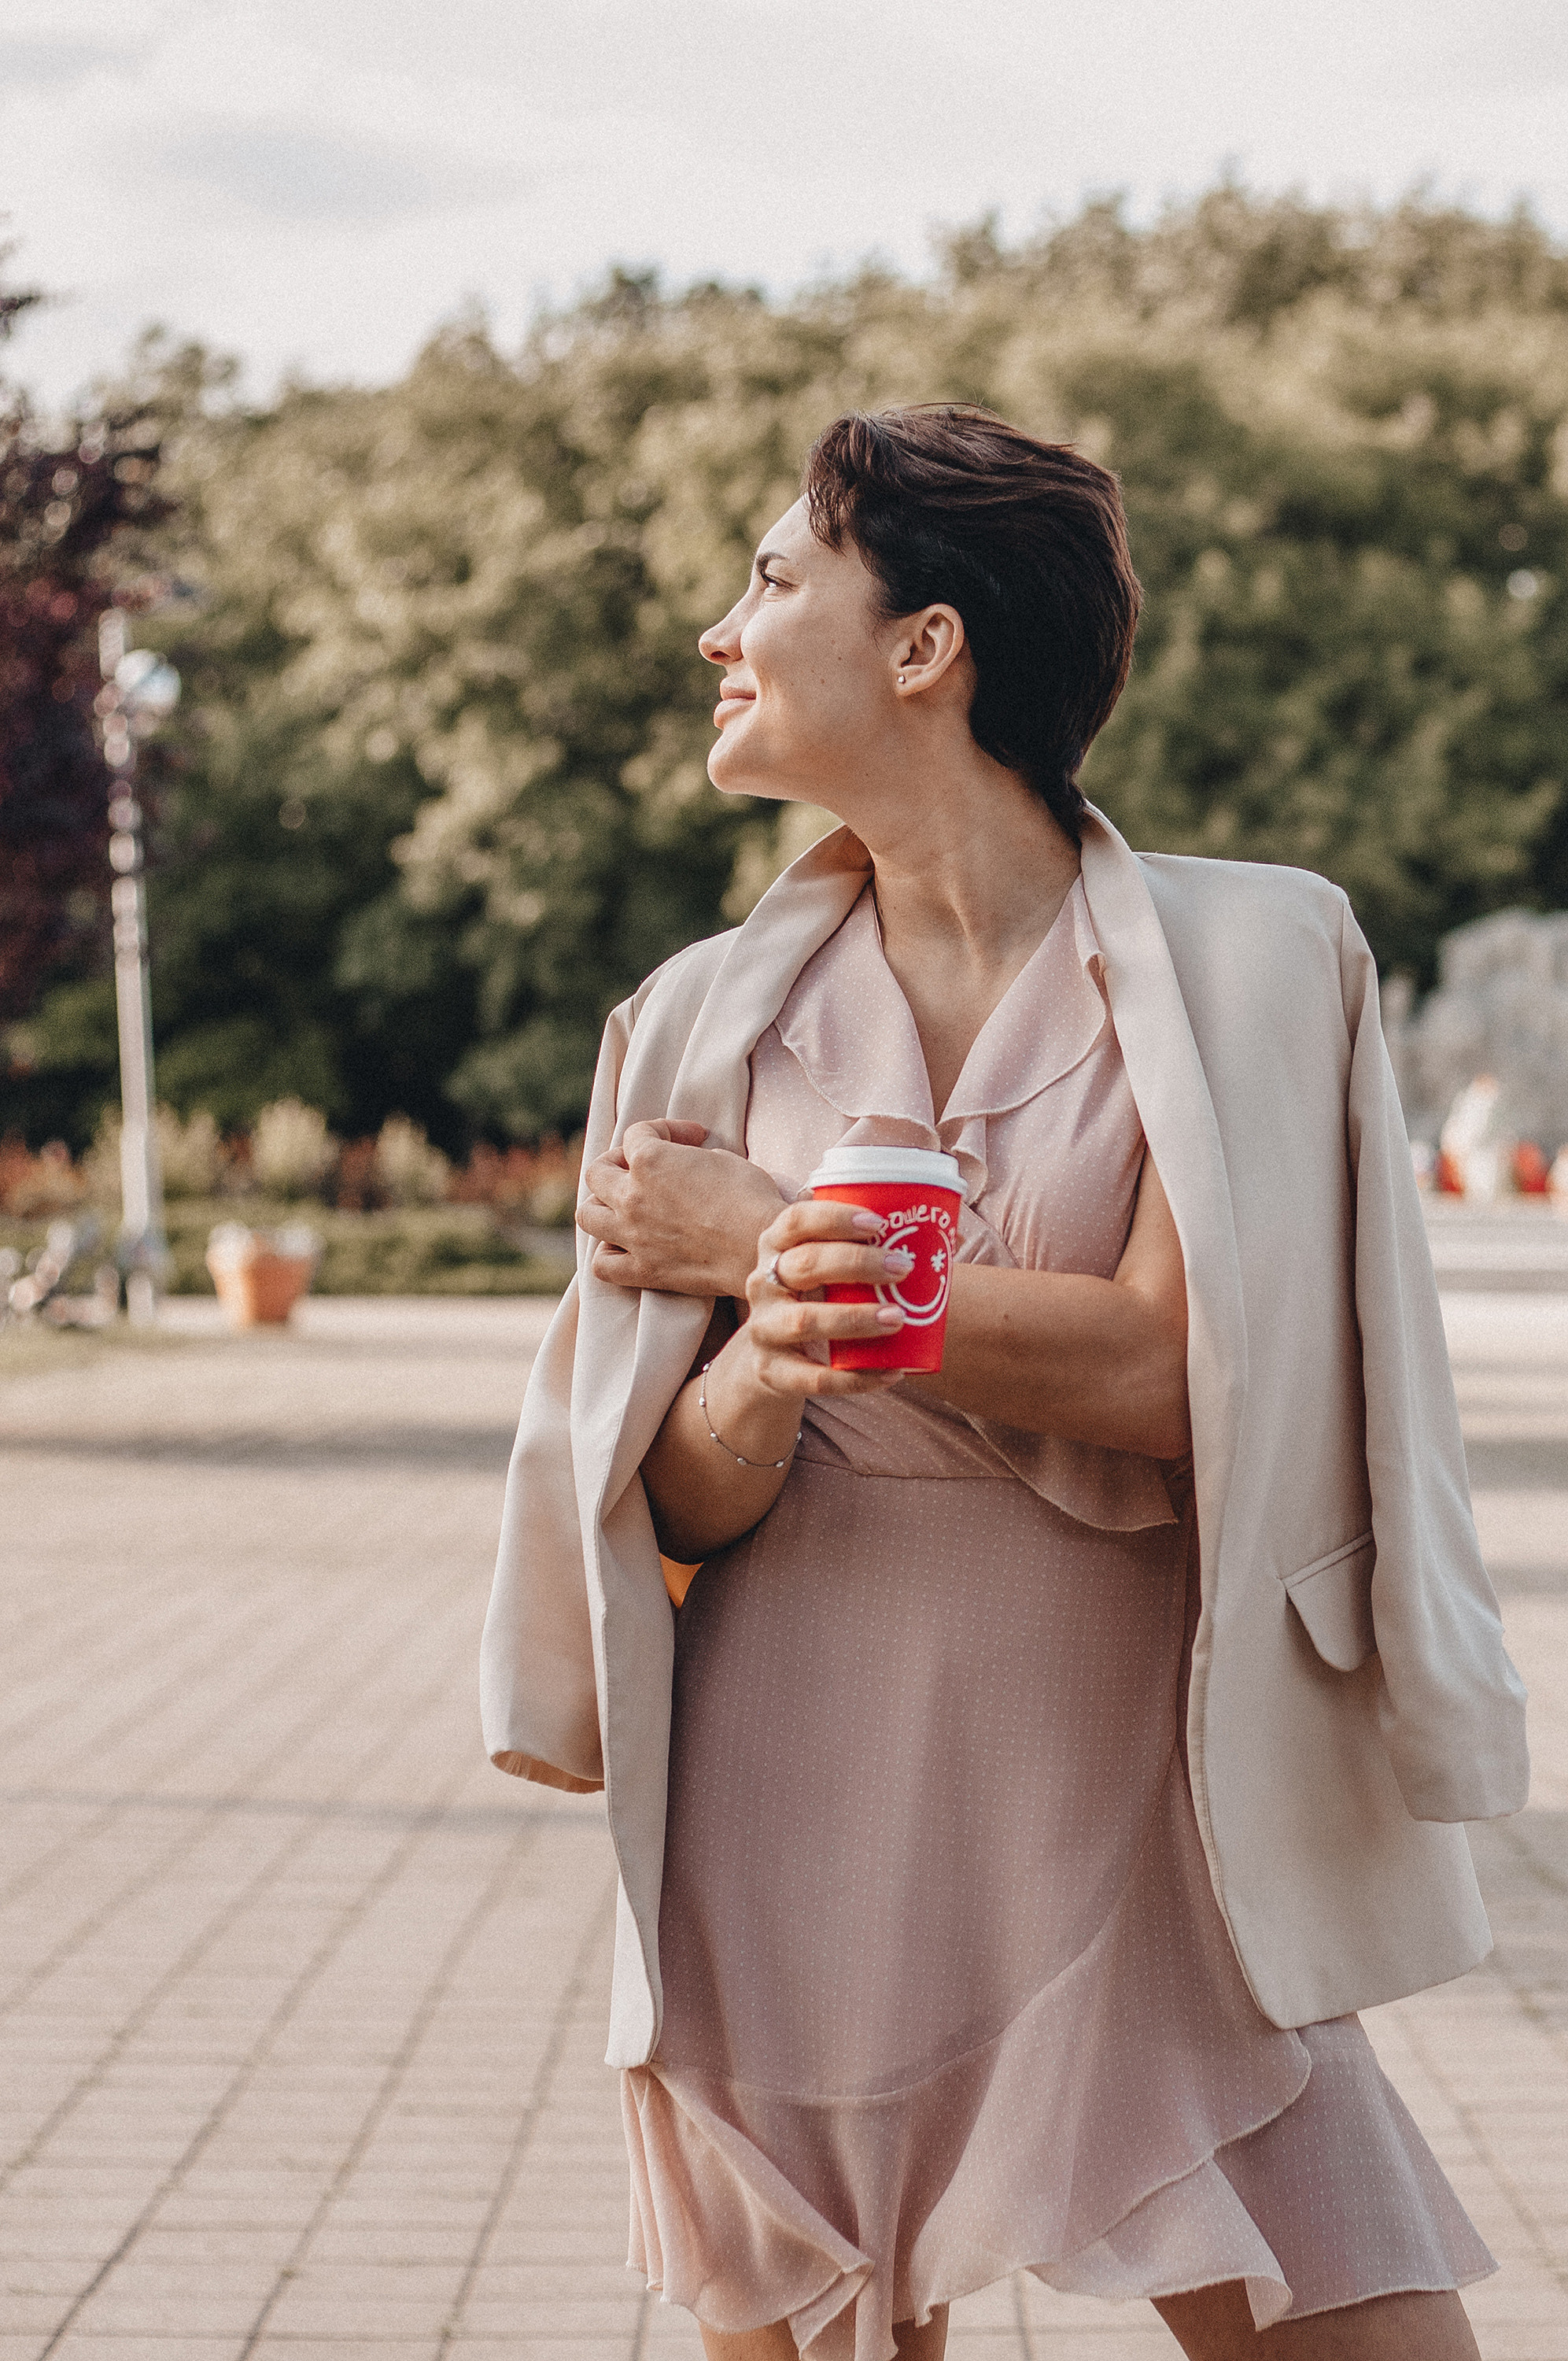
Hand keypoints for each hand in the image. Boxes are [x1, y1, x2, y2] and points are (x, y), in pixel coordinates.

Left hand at [577, 1120, 787, 1297]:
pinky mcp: (642, 1270)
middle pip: (598, 1172)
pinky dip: (608, 1254)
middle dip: (618, 1163)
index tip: (692, 1138)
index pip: (639, 1133)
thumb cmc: (750, 1198)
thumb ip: (690, 1158)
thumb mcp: (723, 1158)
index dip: (667, 1130)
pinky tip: (626, 1247)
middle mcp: (631, 1196)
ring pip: (587, 1215)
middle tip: (642, 1168)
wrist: (761, 1248)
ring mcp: (632, 1235)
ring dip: (601, 1206)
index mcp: (650, 1160)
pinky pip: (602, 1265)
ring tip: (623, 1207)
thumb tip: (686, 1164)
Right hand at [727, 1198, 916, 1408]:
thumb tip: (951, 1236)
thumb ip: (872, 1248)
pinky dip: (855, 1379)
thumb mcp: (829, 1268)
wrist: (772, 1358)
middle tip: (903, 1266)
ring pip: (804, 1321)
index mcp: (777, 1245)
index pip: (797, 1221)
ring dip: (854, 1318)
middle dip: (856, 1263)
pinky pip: (812, 1378)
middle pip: (805, 1265)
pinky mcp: (770, 1371)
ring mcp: (763, 1328)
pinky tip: (891, 1374)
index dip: (834, 1218)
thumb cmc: (817, 1297)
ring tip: (898, 1317)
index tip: (878, 1224)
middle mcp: (762, 1282)